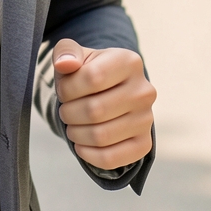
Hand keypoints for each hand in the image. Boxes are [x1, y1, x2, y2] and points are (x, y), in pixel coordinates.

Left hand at [53, 39, 155, 169]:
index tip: (63, 90)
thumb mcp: (74, 53)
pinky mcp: (144, 144)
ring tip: (72, 125)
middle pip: (95, 110)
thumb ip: (66, 51)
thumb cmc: (86, 71)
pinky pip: (111, 159)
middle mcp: (144, 90)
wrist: (107, 92)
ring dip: (76, 134)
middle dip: (69, 113)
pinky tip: (80, 145)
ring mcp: (147, 119)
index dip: (68, 88)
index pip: (93, 78)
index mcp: (128, 61)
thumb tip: (64, 63)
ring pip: (101, 136)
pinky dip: (88, 155)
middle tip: (65, 111)